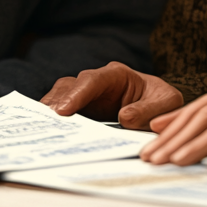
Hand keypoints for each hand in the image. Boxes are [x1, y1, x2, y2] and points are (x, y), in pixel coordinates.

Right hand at [41, 61, 183, 129]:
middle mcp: (97, 81)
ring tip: (41, 128)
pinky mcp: (82, 108)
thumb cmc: (162, 100)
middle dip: (57, 103)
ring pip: (61, 96)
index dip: (76, 94)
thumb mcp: (166, 102)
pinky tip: (46, 131)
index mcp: (117, 75)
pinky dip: (54, 119)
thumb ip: (148, 110)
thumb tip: (124, 118)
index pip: (92, 80)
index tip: (63, 110)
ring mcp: (87, 94)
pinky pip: (63, 111)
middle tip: (46, 122)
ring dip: (51, 110)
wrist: (160, 106)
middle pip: (70, 86)